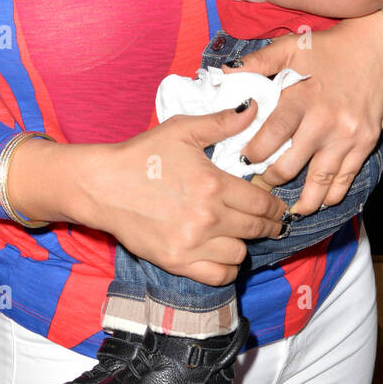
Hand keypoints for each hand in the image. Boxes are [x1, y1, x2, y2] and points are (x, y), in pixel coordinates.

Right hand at [79, 104, 285, 287]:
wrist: (103, 185)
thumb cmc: (143, 154)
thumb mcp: (183, 130)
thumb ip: (222, 122)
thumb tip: (254, 107)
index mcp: (213, 183)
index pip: (262, 203)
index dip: (275, 206)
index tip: (279, 208)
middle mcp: (208, 217)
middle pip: (256, 229)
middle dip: (268, 226)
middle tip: (270, 223)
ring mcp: (192, 243)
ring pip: (240, 254)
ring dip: (244, 245)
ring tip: (239, 235)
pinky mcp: (177, 261)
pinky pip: (218, 276)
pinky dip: (226, 269)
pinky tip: (222, 254)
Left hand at [224, 17, 382, 212]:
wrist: (379, 48)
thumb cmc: (329, 48)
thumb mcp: (290, 47)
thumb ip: (257, 62)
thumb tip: (224, 74)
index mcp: (302, 98)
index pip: (272, 135)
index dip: (255, 153)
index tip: (244, 162)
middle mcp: (325, 121)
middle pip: (291, 165)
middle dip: (271, 180)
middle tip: (259, 187)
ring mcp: (348, 135)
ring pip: (320, 180)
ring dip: (303, 201)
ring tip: (288, 212)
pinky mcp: (366, 142)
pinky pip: (347, 177)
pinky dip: (333, 195)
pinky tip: (320, 202)